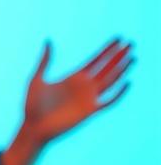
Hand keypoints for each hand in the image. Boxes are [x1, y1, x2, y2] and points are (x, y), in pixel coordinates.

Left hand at [1, 39, 133, 164]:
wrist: (33, 126)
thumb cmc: (32, 105)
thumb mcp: (37, 78)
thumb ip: (45, 60)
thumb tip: (48, 40)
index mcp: (73, 78)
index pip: (95, 60)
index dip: (107, 50)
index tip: (118, 38)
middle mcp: (84, 86)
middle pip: (106, 68)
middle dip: (118, 56)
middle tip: (131, 42)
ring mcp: (88, 98)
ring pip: (110, 81)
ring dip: (121, 69)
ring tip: (132, 57)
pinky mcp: (90, 111)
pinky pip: (108, 101)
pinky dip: (118, 93)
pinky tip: (127, 82)